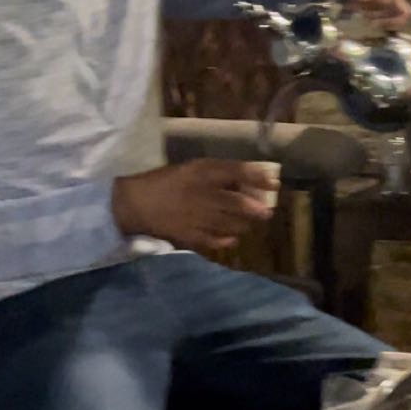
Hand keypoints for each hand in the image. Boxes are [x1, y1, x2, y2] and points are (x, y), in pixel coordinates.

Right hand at [112, 159, 276, 251]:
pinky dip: (227, 239)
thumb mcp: (193, 168)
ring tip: (248, 223)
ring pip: (231, 223)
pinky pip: (215, 240)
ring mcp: (196, 217)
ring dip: (244, 224)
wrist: (136, 204)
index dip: (258, 177)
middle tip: (266, 211)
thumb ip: (219, 173)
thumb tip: (246, 180)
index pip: (237, 171)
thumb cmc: (166, 181)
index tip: (274, 183)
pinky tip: (231, 237)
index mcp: (201, 173)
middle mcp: (202, 194)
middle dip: (257, 208)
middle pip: (238, 203)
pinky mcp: (189, 236)